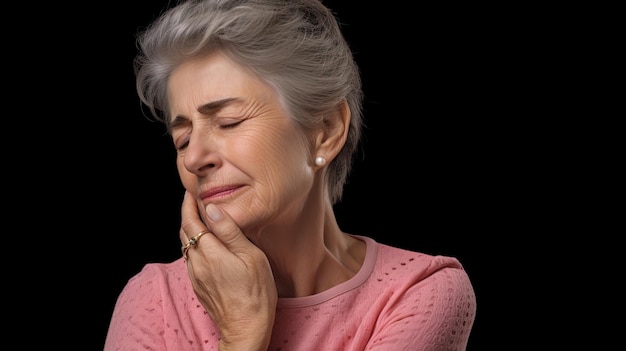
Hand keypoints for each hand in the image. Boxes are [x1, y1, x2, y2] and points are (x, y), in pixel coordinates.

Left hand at [179, 191, 276, 349]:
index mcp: (209, 252)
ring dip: (190, 230)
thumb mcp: (250, 256)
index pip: (190, 221)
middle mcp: (196, 263)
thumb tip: (212, 209)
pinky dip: (194, 246)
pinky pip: (190, 260)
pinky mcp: (198, 286)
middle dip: (188, 214)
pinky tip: (206, 245)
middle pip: (185, 232)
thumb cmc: (255, 292)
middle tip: (194, 201)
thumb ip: (229, 231)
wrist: (246, 328)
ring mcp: (195, 276)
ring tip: (201, 220)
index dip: (188, 205)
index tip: (191, 192)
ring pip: (186, 246)